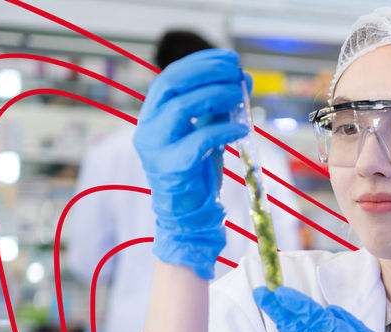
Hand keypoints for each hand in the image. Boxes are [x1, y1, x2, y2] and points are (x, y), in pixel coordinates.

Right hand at [134, 49, 249, 278]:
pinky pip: (198, 140)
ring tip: (240, 95)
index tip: (229, 57)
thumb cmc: (197, 170)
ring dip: (215, 95)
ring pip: (181, 108)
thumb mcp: (209, 130)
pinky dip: (223, 130)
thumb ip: (220, 105)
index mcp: (153, 114)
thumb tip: (243, 77)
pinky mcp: (171, 167)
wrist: (188, 214)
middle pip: (172, 84)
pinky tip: (241, 129)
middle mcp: (148, 127)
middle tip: (235, 70)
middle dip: (206, 71)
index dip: (200, 62)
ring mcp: (155, 147)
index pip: (171, 76)